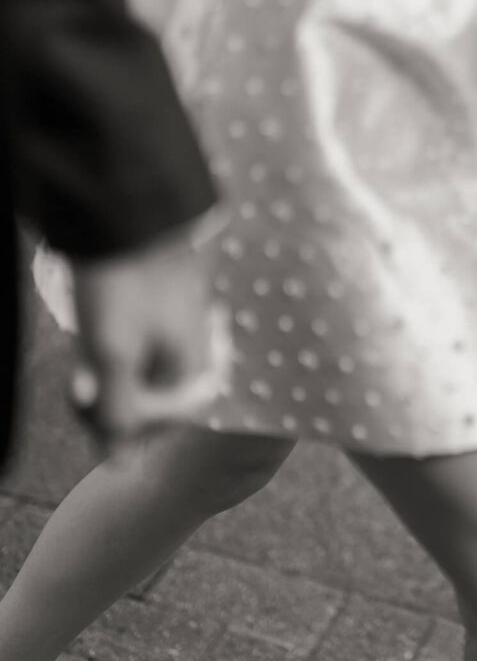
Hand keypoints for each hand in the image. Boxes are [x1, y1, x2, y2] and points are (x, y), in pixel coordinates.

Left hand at [68, 224, 222, 452]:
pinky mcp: (168, 303)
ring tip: (85, 349)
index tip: (90, 404)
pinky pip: (144, 342)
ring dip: (109, 371)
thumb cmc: (125, 285)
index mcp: (192, 369)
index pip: (161, 425)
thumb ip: (119, 413)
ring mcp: (183, 324)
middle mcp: (196, 350)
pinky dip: (116, 345)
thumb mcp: (112, 355)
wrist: (134, 210)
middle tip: (79, 382)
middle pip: (152, 399)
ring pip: (144, 369)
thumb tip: (122, 467)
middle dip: (110, 398)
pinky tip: (99, 325)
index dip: (121, 427)